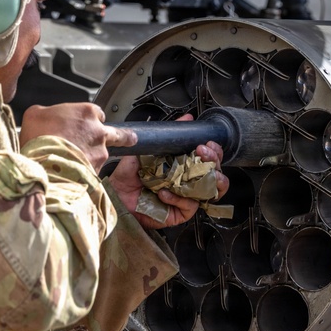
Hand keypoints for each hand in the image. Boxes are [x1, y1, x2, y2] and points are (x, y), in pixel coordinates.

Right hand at [20, 103, 135, 171]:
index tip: (86, 124)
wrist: (43, 164)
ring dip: (94, 157)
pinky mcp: (97, 170)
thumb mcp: (35, 114)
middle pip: (117, 133)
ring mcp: (100, 152)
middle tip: (130, 139)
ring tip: (78, 161)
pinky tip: (72, 172)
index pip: (98, 112)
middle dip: (123, 136)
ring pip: (103, 154)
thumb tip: (44, 116)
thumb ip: (46, 112)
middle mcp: (98, 131)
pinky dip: (86, 171)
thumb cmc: (39, 137)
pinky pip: (94, 170)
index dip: (91, 119)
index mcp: (86, 112)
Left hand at [108, 114, 229, 229]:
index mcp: (184, 165)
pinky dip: (178, 198)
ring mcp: (185, 197)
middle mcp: (187, 181)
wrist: (115, 194)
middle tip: (202, 153)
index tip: (206, 144)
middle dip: (214, 161)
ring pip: (211, 191)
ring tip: (195, 173)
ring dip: (208, 180)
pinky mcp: (179, 212)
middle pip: (215, 173)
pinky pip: (189, 205)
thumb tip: (186, 118)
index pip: (209, 158)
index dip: (213, 151)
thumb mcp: (149, 148)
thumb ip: (169, 134)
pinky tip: (164, 192)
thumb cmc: (129, 175)